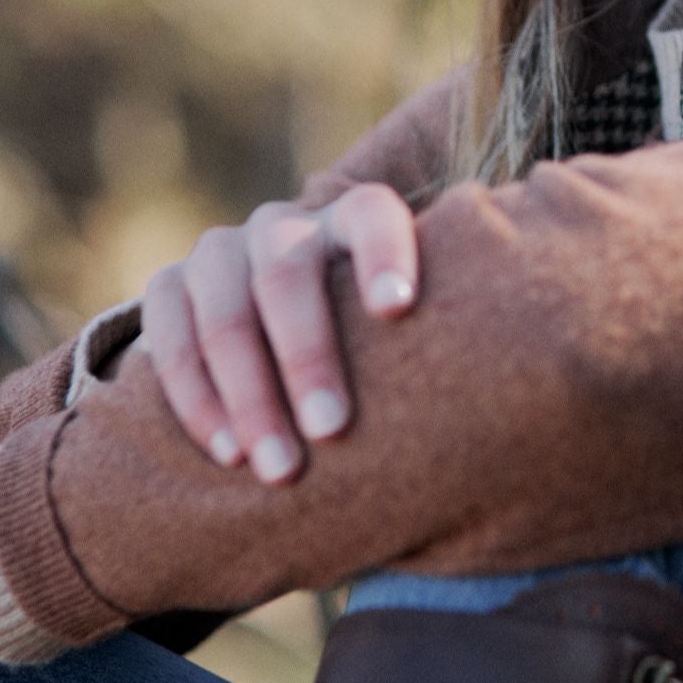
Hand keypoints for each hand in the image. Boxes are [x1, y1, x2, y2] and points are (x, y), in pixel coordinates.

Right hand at [141, 186, 418, 485]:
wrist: (272, 334)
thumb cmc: (376, 344)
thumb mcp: (410, 331)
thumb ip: (441, 342)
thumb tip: (512, 415)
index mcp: (354, 220)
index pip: (372, 215)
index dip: (384, 254)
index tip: (400, 309)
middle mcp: (285, 227)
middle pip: (289, 272)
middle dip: (309, 354)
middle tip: (335, 430)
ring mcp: (221, 254)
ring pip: (225, 310)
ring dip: (249, 392)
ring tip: (279, 467)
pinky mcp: (171, 288)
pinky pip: (170, 337)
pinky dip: (197, 398)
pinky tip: (228, 453)